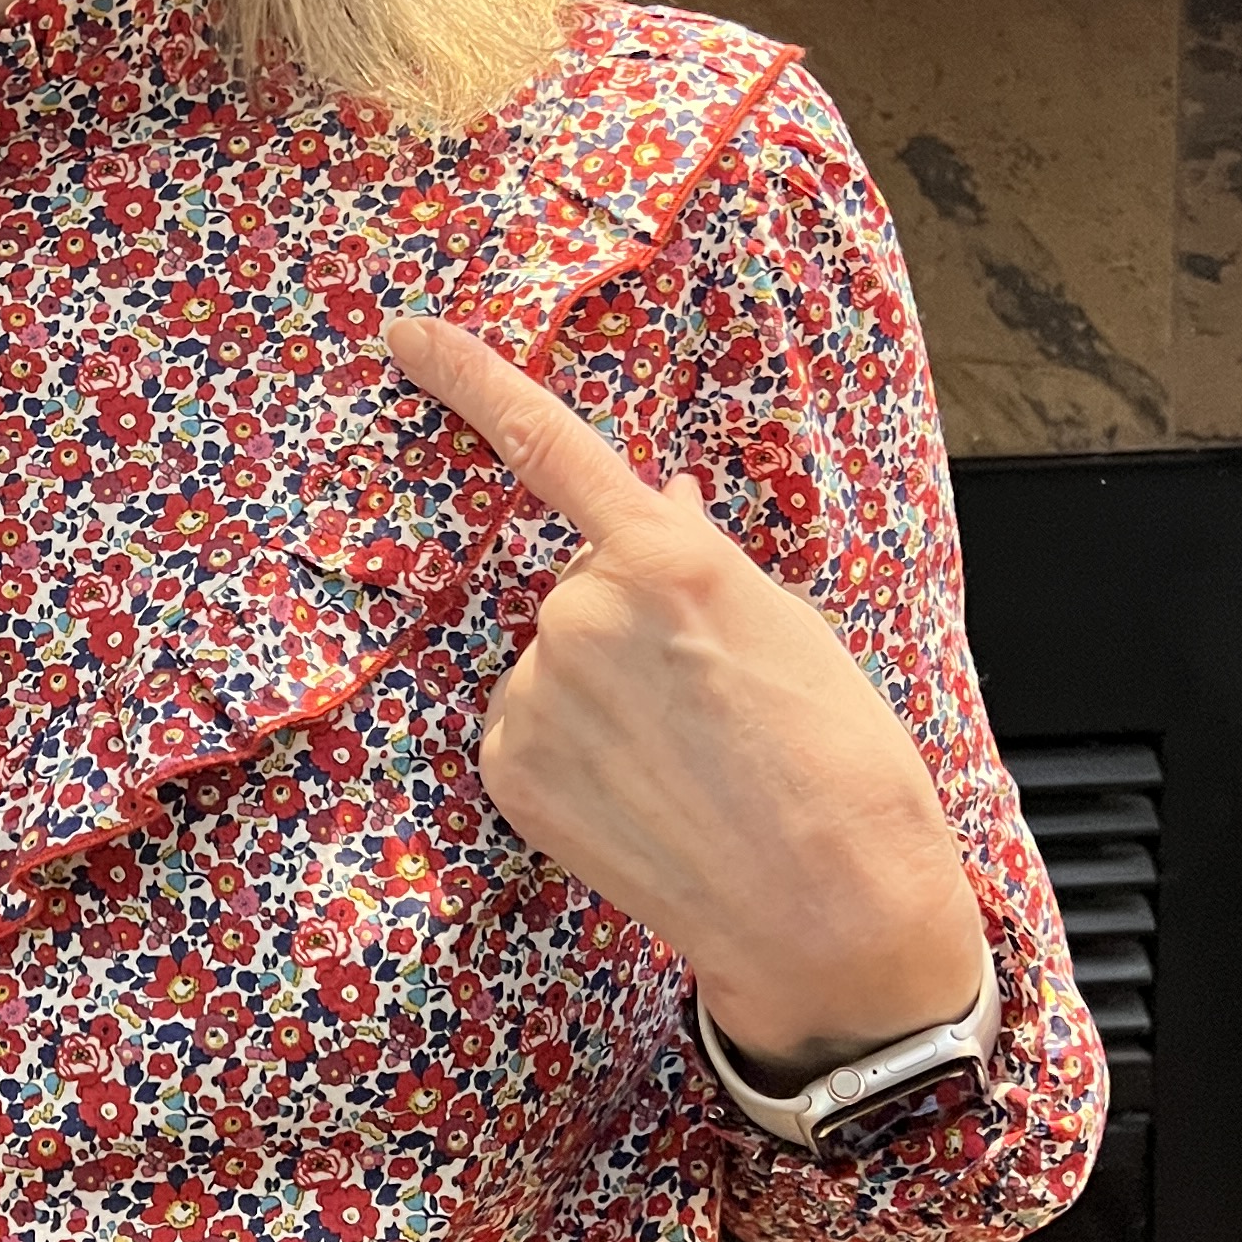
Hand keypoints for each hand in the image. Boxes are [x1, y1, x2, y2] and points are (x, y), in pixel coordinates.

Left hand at [386, 316, 987, 1078]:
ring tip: (686, 766)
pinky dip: (572, 759)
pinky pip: (527, 732)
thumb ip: (703, 558)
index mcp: (662, 556)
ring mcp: (533, 695)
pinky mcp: (506, 767)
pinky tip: (640, 800)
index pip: (545, 441)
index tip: (404, 333)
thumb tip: (663, 502)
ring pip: (552, 668)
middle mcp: (578, 613)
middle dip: (626, 634)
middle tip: (709, 707)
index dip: (467, 377)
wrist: (827, 908)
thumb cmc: (838, 762)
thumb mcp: (789, 627)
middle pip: (577, 593)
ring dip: (601, 702)